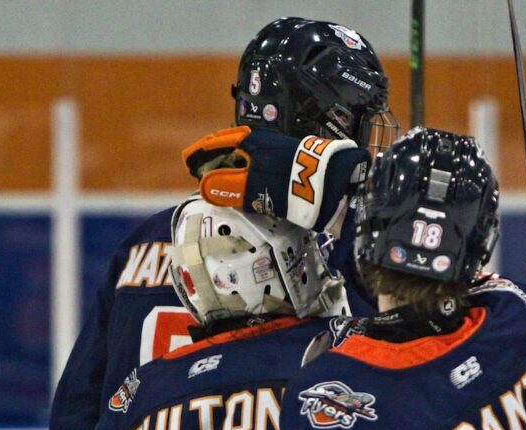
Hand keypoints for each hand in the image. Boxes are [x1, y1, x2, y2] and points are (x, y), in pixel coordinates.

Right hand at [182, 126, 366, 231]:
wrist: (338, 185)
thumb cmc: (293, 183)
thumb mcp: (255, 186)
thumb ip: (228, 186)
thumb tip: (204, 186)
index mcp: (254, 142)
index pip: (220, 142)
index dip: (202, 152)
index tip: (187, 160)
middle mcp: (267, 143)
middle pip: (235, 149)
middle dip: (217, 161)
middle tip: (203, 174)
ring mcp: (283, 154)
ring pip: (250, 160)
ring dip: (235, 170)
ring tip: (224, 184)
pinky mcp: (295, 167)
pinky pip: (264, 169)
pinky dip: (251, 178)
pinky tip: (252, 190)